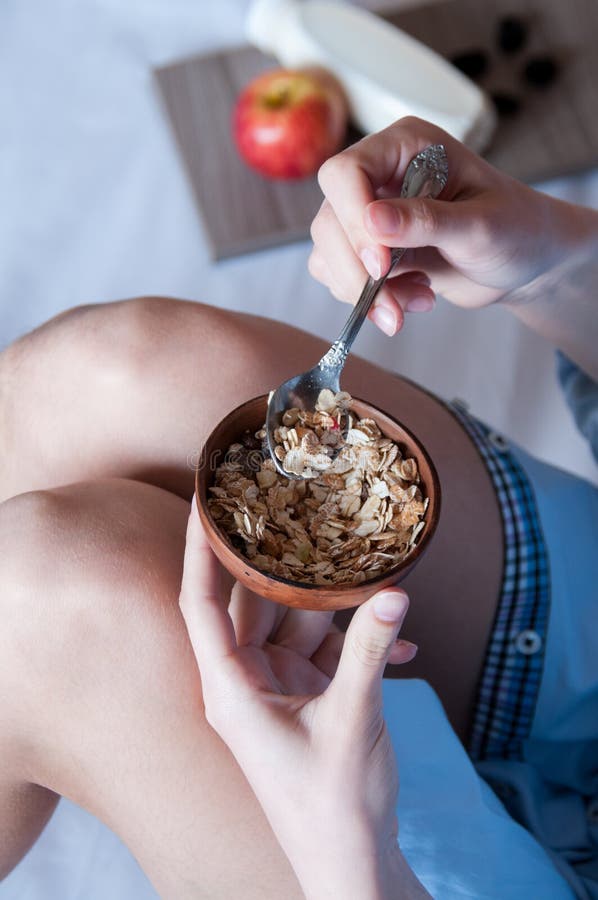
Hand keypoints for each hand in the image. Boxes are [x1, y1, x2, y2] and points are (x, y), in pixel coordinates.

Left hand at [179, 499, 426, 899]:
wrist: (353, 861)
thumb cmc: (332, 806)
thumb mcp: (351, 722)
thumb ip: (370, 654)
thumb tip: (395, 593)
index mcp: (230, 687)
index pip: (200, 602)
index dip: (196, 548)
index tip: (200, 498)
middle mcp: (248, 680)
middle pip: (255, 602)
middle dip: (278, 561)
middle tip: (294, 506)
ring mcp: (281, 687)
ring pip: (298, 621)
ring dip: (332, 602)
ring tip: (362, 560)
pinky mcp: (311, 696)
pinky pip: (332, 653)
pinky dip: (362, 645)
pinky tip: (405, 646)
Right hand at [309, 116, 586, 334]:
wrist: (524, 262)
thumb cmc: (516, 229)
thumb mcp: (480, 226)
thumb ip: (427, 221)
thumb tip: (372, 220)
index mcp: (406, 147)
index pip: (346, 172)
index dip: (353, 219)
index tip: (381, 265)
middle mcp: (380, 174)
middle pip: (330, 219)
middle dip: (357, 271)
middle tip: (392, 308)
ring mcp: (370, 213)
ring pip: (329, 252)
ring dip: (366, 291)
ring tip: (416, 302)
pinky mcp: (369, 250)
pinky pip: (340, 276)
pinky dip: (369, 299)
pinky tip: (412, 299)